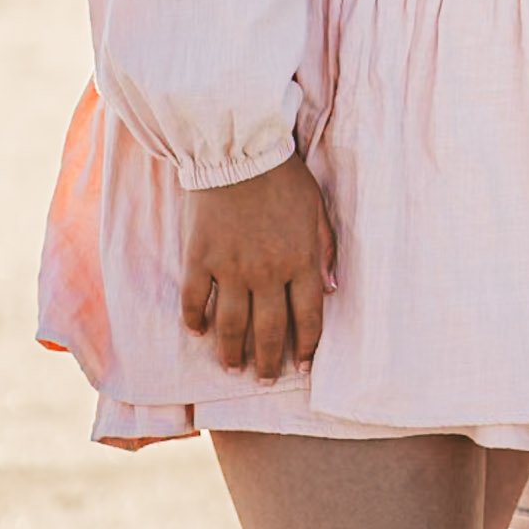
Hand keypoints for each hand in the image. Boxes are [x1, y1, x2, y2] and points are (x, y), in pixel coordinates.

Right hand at [180, 153, 336, 381]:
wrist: (239, 148)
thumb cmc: (284, 176)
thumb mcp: (318, 208)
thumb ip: (326, 249)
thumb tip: (333, 288)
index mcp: (300, 260)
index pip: (308, 317)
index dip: (306, 346)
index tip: (302, 366)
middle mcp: (267, 272)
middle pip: (270, 331)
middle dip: (269, 361)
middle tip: (265, 380)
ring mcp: (231, 268)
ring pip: (232, 326)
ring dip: (232, 352)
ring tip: (233, 368)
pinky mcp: (200, 258)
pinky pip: (195, 300)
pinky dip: (195, 320)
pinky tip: (198, 332)